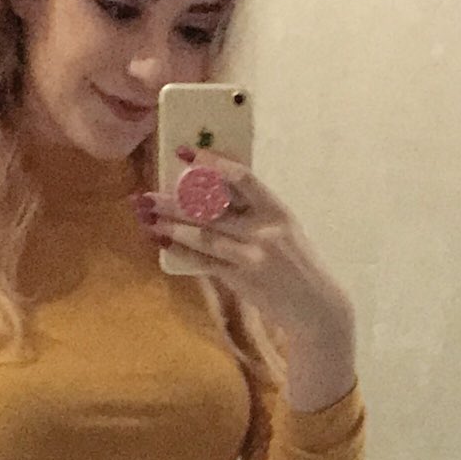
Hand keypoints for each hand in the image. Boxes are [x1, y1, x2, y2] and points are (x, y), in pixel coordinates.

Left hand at [136, 145, 353, 344]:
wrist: (315, 306)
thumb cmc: (296, 263)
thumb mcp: (283, 229)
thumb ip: (253, 211)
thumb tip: (210, 193)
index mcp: (277, 210)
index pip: (242, 177)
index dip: (211, 162)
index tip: (184, 152)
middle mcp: (264, 230)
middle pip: (213, 208)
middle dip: (174, 201)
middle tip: (145, 194)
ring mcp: (252, 255)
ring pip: (204, 235)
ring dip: (170, 225)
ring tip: (145, 216)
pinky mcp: (242, 279)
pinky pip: (204, 262)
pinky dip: (180, 251)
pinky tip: (161, 241)